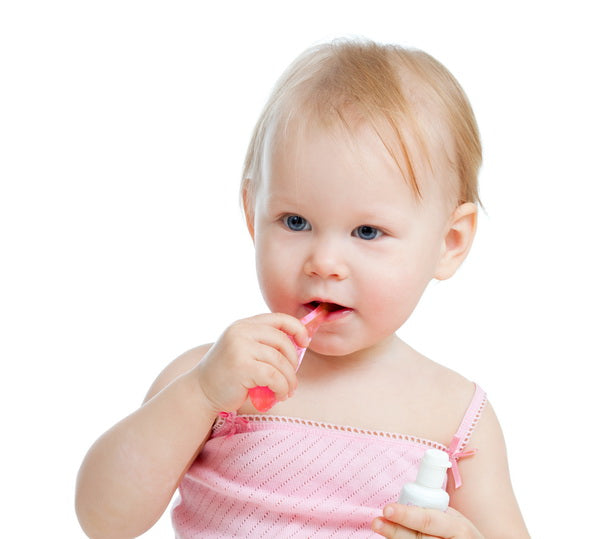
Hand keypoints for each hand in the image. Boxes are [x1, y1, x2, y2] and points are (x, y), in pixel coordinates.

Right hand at [193, 313, 308, 411]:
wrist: (201, 391)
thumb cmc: (228, 374)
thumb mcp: (244, 350)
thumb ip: (264, 343)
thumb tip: (299, 344)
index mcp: (244, 324)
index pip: (279, 318)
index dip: (297, 329)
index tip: (304, 343)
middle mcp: (241, 331)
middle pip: (282, 341)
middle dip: (293, 362)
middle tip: (292, 379)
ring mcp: (240, 347)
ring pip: (280, 362)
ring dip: (289, 380)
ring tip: (287, 391)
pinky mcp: (242, 366)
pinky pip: (274, 376)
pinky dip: (282, 388)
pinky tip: (279, 395)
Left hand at [372, 504, 483, 538]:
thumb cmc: (461, 534)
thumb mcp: (454, 519)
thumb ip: (433, 510)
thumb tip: (403, 501)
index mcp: (458, 528)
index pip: (428, 520)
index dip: (406, 515)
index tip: (387, 509)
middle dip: (395, 530)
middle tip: (377, 521)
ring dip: (396, 538)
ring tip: (381, 527)